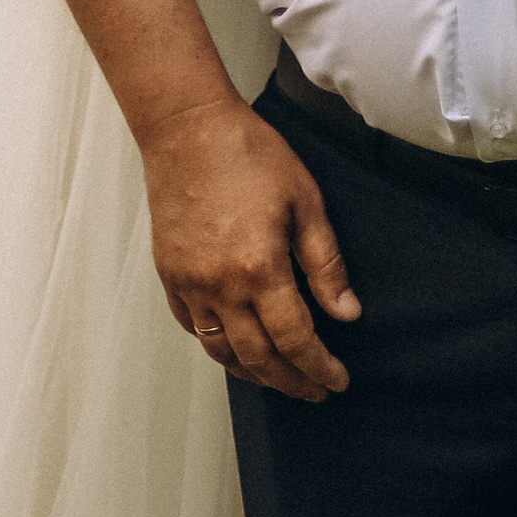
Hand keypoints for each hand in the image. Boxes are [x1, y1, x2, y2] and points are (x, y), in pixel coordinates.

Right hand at [141, 94, 360, 400]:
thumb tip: (347, 313)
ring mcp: (189, 283)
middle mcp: (220, 286)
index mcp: (259, 268)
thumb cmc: (248, 152)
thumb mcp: (305, 200)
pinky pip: (192, 326)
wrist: (187, 126)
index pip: (295, 340)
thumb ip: (326, 263)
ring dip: (253, 372)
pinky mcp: (169, 273)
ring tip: (279, 376)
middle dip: (291, 382)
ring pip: (221, 351)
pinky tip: (235, 344)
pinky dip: (216, 344)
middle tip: (314, 390)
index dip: (319, 368)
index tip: (337, 382)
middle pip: (258, 358)